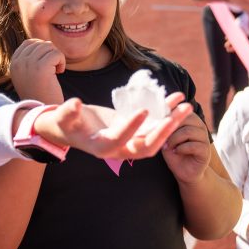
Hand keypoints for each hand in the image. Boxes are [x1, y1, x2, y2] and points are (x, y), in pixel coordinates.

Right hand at [9, 39, 64, 103]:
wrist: (43, 113)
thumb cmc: (40, 94)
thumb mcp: (29, 75)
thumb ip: (31, 59)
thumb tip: (43, 43)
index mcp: (13, 64)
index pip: (30, 43)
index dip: (43, 50)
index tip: (46, 66)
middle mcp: (18, 63)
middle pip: (41, 44)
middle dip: (51, 54)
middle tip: (53, 69)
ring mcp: (28, 64)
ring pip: (49, 47)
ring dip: (57, 57)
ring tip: (56, 71)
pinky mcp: (41, 67)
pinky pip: (56, 53)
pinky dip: (61, 61)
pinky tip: (59, 73)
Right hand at [31, 93, 191, 160]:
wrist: (71, 129)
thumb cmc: (64, 123)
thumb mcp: (62, 118)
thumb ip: (67, 112)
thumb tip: (74, 104)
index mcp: (101, 148)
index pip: (119, 141)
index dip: (131, 128)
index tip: (143, 111)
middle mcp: (119, 150)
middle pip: (146, 148)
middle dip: (163, 133)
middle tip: (177, 115)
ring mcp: (129, 142)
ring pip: (155, 138)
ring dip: (172, 123)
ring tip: (186, 105)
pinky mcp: (135, 132)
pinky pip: (154, 125)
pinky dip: (166, 113)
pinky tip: (176, 98)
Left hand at [161, 112, 212, 183]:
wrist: (183, 171)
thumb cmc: (173, 151)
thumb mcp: (166, 136)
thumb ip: (165, 125)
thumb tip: (158, 115)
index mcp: (190, 119)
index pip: (181, 109)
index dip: (169, 116)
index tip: (161, 125)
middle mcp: (199, 126)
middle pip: (185, 118)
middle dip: (171, 128)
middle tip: (163, 138)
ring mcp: (204, 137)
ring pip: (188, 131)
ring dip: (174, 140)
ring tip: (168, 146)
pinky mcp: (206, 150)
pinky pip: (193, 145)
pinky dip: (181, 149)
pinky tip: (176, 151)